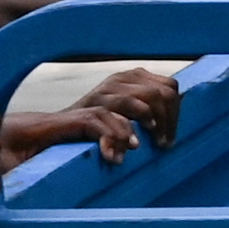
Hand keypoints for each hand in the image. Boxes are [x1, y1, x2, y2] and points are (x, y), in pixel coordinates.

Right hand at [6, 70, 181, 164]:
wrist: (52, 132)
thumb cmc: (92, 128)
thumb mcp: (123, 115)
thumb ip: (145, 113)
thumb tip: (174, 123)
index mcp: (130, 78)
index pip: (169, 87)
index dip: (176, 112)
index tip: (171, 136)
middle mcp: (117, 80)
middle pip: (159, 94)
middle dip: (168, 122)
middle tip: (165, 145)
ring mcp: (101, 93)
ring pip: (140, 102)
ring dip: (152, 126)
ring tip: (149, 145)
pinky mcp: (87, 110)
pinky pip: (111, 117)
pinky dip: (121, 134)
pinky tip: (126, 148)